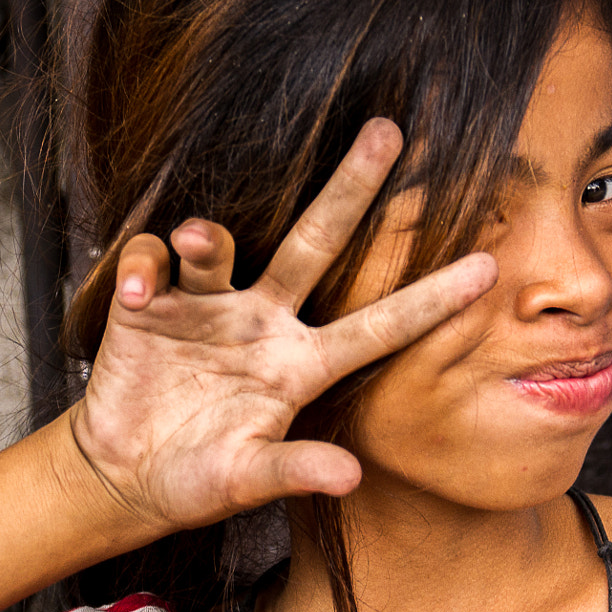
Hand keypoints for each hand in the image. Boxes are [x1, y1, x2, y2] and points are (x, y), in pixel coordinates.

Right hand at [68, 119, 497, 535]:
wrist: (123, 477)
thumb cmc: (195, 480)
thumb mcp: (245, 480)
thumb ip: (295, 470)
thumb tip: (351, 477)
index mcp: (301, 365)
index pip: (379, 326)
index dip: (432, 299)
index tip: (489, 270)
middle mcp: (263, 322)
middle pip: (316, 242)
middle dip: (351, 186)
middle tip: (386, 131)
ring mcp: (206, 307)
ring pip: (219, 248)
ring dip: (207, 239)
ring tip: (193, 239)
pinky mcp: (148, 304)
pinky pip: (150, 264)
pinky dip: (142, 267)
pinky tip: (135, 293)